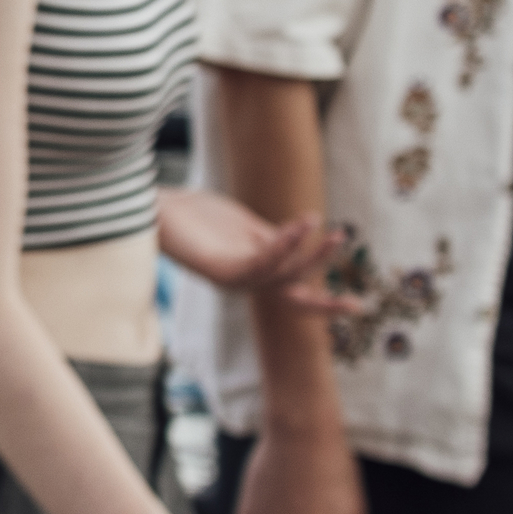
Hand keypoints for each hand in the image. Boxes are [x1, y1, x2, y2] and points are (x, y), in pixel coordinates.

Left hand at [157, 187, 345, 316]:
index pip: (294, 289)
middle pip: (292, 298)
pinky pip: (259, 262)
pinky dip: (284, 244)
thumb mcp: (243, 226)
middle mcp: (244, 282)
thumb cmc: (195, 214)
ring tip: (333, 232)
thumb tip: (299, 237)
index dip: (323, 299)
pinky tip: (302, 225)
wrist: (154, 207)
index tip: (356, 306)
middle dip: (324, 304)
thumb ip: (270, 237)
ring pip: (282, 276)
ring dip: (310, 254)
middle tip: (358, 306)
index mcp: (253, 272)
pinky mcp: (218, 270)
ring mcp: (231, 279)